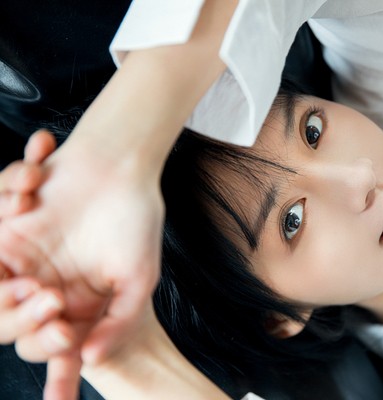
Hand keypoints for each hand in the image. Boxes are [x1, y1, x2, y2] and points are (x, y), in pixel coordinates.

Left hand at [0, 130, 162, 398]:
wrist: (120, 165)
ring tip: (36, 277)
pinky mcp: (4, 229)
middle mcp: (47, 287)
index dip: (53, 348)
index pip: (55, 345)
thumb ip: (119, 322)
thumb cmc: (136, 220)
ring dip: (4, 295)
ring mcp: (21, 260)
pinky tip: (31, 191)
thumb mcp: (139, 279)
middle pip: (13, 326)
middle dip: (24, 320)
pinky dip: (4, 210)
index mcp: (79, 306)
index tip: (64, 333)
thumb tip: (90, 360)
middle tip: (51, 298)